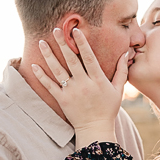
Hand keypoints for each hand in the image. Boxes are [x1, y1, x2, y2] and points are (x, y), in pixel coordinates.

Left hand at [31, 28, 127, 147]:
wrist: (95, 129)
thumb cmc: (108, 109)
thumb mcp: (118, 90)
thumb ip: (121, 71)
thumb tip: (125, 53)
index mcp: (98, 80)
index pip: (89, 57)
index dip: (82, 43)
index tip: (76, 30)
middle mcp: (84, 84)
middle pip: (71, 61)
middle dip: (63, 44)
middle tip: (55, 30)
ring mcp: (71, 92)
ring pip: (58, 71)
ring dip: (49, 56)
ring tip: (42, 42)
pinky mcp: (62, 100)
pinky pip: (49, 86)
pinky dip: (41, 76)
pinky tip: (34, 65)